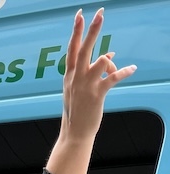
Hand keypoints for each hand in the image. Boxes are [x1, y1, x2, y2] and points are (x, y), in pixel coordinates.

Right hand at [60, 8, 135, 143]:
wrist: (74, 131)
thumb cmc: (77, 109)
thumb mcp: (78, 88)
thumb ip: (91, 70)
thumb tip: (109, 54)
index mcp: (69, 74)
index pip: (71, 48)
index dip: (76, 31)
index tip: (79, 15)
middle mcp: (76, 77)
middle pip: (84, 48)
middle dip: (92, 30)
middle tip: (99, 13)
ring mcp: (86, 85)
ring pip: (100, 62)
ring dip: (110, 60)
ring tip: (115, 64)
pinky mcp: (97, 94)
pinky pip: (114, 78)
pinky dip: (124, 71)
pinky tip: (132, 68)